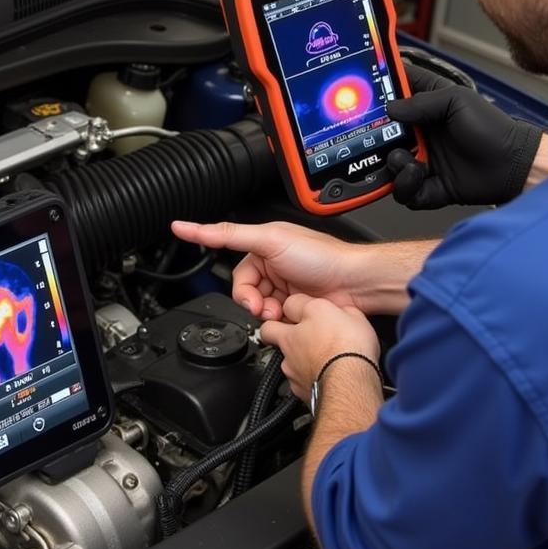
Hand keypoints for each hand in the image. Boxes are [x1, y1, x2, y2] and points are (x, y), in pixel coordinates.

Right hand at [171, 219, 361, 320]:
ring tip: (280, 311)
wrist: (353, 283)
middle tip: (263, 305)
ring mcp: (286, 286)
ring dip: (267, 312)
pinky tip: (290, 315)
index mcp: (265, 245)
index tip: (217, 283)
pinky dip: (280, 320)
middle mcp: (274, 265)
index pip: (236, 269)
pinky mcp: (295, 306)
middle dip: (253, 301)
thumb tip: (193, 228)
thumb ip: (230, 235)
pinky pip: (276, 318)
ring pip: (260, 307)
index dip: (235, 280)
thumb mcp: (270, 240)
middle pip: (246, 291)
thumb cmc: (321, 256)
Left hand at [259, 294, 379, 401]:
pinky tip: (322, 377)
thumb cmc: (351, 350)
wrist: (350, 385)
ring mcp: (291, 366)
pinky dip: (306, 377)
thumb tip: (344, 313)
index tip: (308, 311)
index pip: (290, 304)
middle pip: (271, 330)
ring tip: (319, 359)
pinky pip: (296, 379)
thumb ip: (342, 312)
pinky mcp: (296, 387)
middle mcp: (291, 341)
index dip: (298, 306)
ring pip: (283, 356)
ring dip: (296, 357)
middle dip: (278, 330)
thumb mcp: (355, 316)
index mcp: (307, 317)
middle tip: (296, 332)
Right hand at [385, 63, 542, 208]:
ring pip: (389, 167)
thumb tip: (390, 108)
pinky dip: (407, 187)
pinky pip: (404, 192)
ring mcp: (421, 161)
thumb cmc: (492, 129)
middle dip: (374, 139)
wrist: (512, 166)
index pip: (394, 95)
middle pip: (381, 136)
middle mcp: (419, 135)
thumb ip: (423, 101)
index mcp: (425, 109)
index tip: (364, 92)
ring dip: (393, 165)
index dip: (377, 92)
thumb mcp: (458, 101)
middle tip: (375, 138)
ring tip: (407, 162)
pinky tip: (420, 176)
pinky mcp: (426, 187)